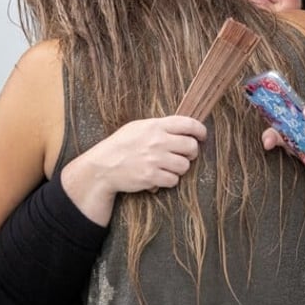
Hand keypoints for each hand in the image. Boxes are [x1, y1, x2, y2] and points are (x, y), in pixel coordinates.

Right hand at [62, 115, 206, 224]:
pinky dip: (169, 180)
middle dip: (191, 152)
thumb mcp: (139, 127)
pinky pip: (173, 180)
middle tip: (185, 155)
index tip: (202, 136)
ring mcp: (155, 160)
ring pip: (185, 166)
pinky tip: (159, 176)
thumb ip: (161, 127)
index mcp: (155, 126)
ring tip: (168, 166)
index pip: (189, 124)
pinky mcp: (151, 177)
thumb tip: (186, 129)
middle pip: (192, 147)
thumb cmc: (122, 145)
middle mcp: (157, 141)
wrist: (102, 166)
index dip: (200, 131)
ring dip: (179, 168)